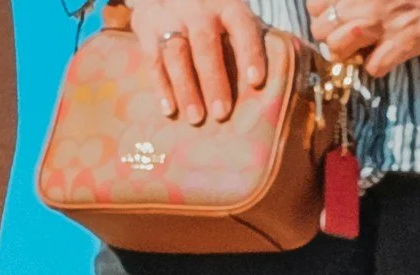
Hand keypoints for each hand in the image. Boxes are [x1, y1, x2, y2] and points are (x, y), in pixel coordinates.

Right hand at [127, 0, 267, 126]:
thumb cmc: (206, 7)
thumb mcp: (227, 9)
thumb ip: (244, 35)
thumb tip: (273, 76)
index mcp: (225, 2)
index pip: (241, 26)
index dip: (249, 53)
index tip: (256, 82)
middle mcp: (196, 6)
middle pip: (205, 43)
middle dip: (213, 79)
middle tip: (221, 113)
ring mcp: (169, 15)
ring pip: (176, 53)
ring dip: (186, 88)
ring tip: (196, 118)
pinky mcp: (146, 26)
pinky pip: (153, 60)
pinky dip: (161, 87)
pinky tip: (169, 110)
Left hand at [314, 0, 419, 76]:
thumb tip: (344, 7)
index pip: (315, 3)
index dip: (323, 14)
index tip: (340, 15)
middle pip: (320, 29)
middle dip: (332, 36)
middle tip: (355, 35)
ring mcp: (386, 19)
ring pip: (337, 49)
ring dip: (349, 53)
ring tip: (368, 46)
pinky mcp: (408, 41)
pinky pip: (373, 67)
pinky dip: (379, 66)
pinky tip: (391, 54)